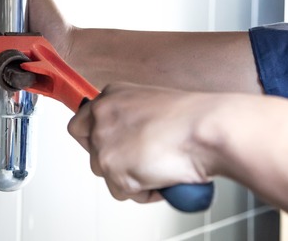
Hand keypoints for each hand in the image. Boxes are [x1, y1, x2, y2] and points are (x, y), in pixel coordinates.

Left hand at [67, 82, 217, 202]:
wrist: (206, 130)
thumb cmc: (193, 118)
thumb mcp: (152, 104)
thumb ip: (131, 118)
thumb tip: (128, 137)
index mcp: (111, 95)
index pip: (81, 123)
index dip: (94, 140)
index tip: (108, 148)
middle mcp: (101, 116)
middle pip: (91, 152)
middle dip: (115, 162)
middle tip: (141, 161)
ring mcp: (104, 142)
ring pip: (106, 174)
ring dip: (131, 177)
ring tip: (159, 166)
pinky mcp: (113, 168)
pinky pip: (123, 192)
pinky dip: (143, 191)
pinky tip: (162, 176)